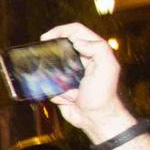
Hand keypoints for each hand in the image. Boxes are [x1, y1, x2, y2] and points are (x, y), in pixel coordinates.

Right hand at [42, 22, 133, 138]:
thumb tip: (77, 42)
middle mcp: (81, 59)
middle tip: (42, 53)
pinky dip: (49, 87)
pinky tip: (62, 95)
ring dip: (49, 71)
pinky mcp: (60, 85)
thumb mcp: (108, 67)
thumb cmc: (103, 94)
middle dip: (51, 50)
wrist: (94, 119)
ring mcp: (69, 72)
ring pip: (52, 63)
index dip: (61, 30)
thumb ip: (98, 49)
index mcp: (93, 51)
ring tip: (52, 78)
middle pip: (61, 44)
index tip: (46, 38)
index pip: (76, 31)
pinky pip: (48, 82)